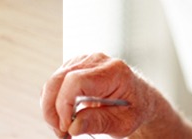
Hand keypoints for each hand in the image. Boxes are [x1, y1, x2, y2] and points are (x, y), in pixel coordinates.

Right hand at [41, 53, 157, 137]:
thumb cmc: (134, 109)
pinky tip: (64, 117)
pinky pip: (54, 84)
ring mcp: (83, 61)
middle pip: (59, 80)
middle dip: (53, 109)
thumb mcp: (123, 123)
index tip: (66, 126)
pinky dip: (54, 103)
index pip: (76, 81)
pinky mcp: (74, 67)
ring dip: (52, 108)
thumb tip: (73, 126)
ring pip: (53, 83)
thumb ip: (99, 123)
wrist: (139, 99)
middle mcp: (96, 61)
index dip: (64, 104)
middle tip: (61, 132)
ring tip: (64, 128)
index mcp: (113, 71)